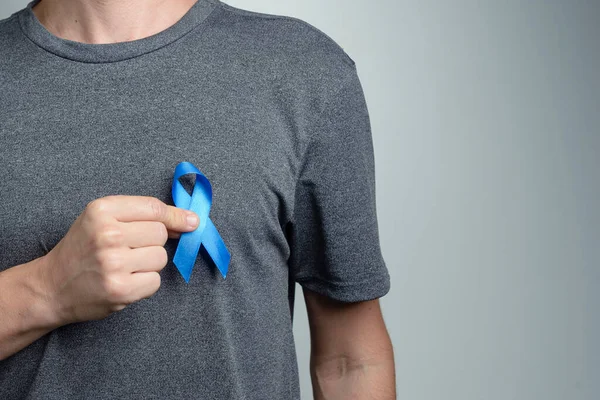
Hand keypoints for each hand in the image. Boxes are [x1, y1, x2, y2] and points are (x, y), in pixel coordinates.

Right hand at [37, 195, 198, 324]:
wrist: (51, 286)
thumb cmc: (82, 249)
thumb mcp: (101, 219)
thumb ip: (141, 215)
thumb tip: (189, 220)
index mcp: (102, 210)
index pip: (154, 208)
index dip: (177, 216)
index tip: (192, 222)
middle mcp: (108, 234)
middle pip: (160, 233)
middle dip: (152, 242)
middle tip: (129, 249)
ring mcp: (114, 263)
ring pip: (161, 258)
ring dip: (149, 264)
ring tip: (124, 266)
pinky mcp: (121, 290)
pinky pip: (155, 281)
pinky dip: (144, 283)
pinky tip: (124, 281)